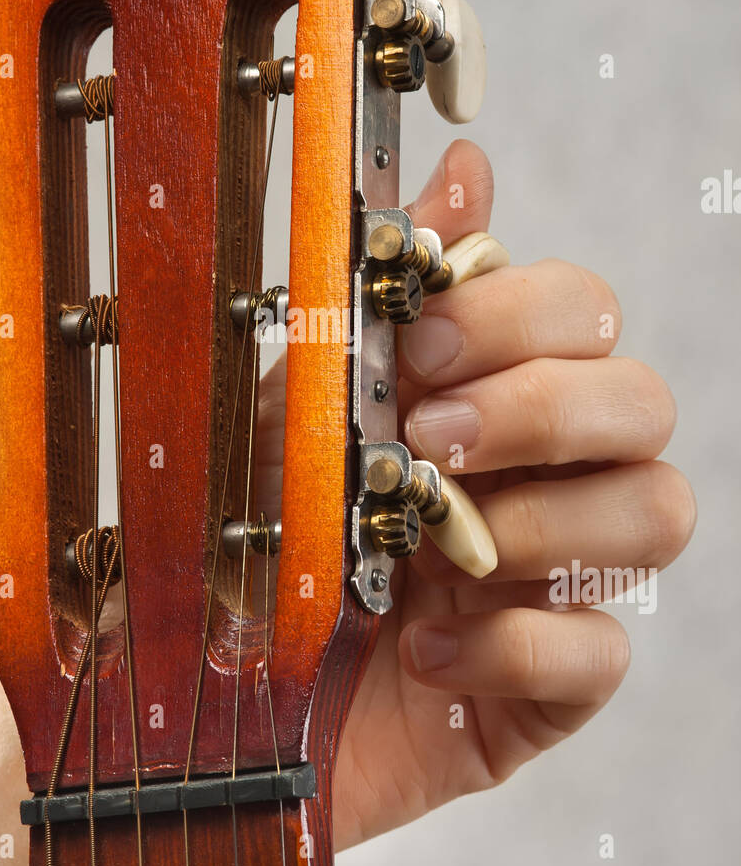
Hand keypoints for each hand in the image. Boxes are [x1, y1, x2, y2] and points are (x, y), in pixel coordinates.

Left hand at [326, 138, 695, 847]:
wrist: (205, 704)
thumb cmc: (257, 539)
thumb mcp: (295, 405)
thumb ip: (382, 293)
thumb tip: (468, 161)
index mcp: (486, 395)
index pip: (582, 311)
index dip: (523, 316)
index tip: (426, 348)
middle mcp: (541, 476)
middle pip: (644, 400)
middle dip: (545, 407)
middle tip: (433, 441)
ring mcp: (555, 579)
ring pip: (659, 511)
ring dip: (547, 520)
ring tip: (440, 549)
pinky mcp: (549, 686)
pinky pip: (601, 652)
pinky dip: (514, 642)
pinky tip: (427, 649)